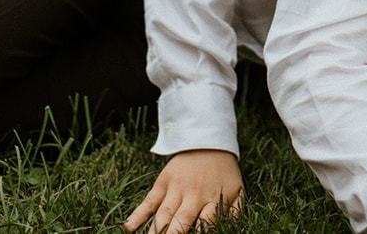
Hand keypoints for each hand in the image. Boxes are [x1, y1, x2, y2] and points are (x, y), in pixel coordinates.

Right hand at [123, 149, 242, 233]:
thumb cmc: (223, 172)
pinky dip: (138, 213)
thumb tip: (229, 229)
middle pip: (181, 221)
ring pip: (163, 214)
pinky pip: (149, 200)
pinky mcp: (163, 182)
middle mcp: (193, 194)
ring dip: (155, 231)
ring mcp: (176, 188)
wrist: (208, 142)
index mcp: (213, 198)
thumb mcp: (237, 190)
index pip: (205, 224)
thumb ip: (235, 212)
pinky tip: (129, 226)